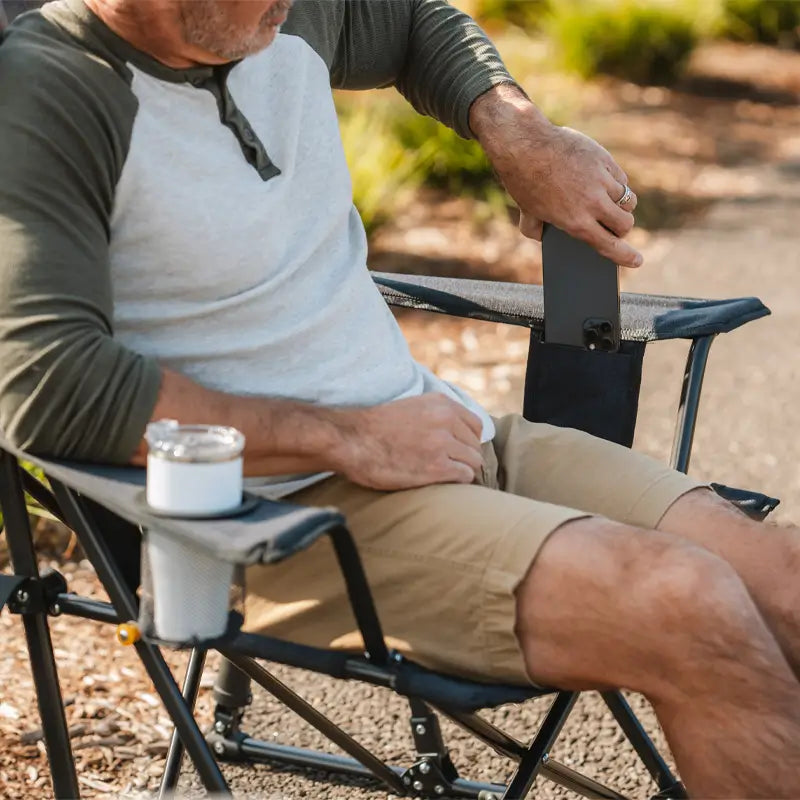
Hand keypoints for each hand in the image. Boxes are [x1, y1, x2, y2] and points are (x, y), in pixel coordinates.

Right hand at [331, 394, 483, 490]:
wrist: (351, 440)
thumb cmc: (374, 427)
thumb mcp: (410, 407)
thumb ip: (434, 415)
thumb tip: (452, 432)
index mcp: (440, 403)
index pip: (475, 425)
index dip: (467, 441)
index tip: (457, 451)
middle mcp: (446, 420)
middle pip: (475, 445)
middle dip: (464, 457)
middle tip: (449, 467)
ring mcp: (443, 443)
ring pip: (473, 461)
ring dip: (462, 470)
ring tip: (445, 476)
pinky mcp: (437, 466)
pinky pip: (464, 476)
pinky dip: (457, 481)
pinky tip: (441, 482)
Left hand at [470, 84, 641, 267]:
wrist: (526, 145)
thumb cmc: (523, 182)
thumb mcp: (527, 214)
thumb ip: (536, 230)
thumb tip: (543, 237)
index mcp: (576, 222)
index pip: (609, 245)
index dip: (625, 256)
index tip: (636, 260)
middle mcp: (593, 203)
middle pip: (625, 224)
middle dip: (622, 230)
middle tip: (614, 228)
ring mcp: (602, 179)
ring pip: (627, 200)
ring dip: (621, 207)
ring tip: (609, 205)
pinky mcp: (605, 159)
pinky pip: (621, 178)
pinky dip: (616, 185)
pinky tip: (605, 185)